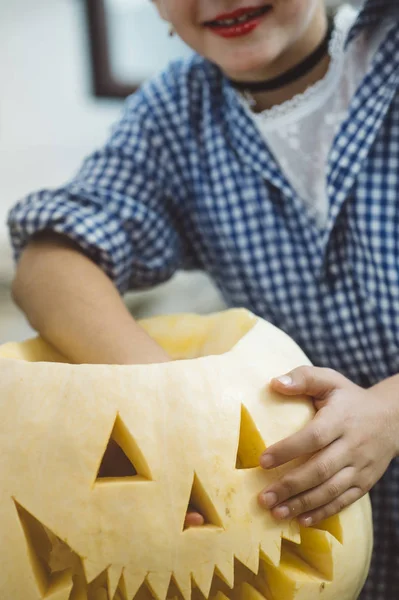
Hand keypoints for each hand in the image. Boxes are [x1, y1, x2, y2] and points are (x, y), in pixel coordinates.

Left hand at [258, 366, 398, 525]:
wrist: (392, 417)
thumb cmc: (349, 398)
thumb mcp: (330, 380)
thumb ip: (303, 378)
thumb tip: (274, 383)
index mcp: (340, 419)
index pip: (313, 437)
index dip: (288, 449)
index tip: (262, 460)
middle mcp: (352, 445)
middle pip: (320, 469)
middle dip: (290, 486)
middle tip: (263, 498)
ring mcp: (360, 466)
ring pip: (330, 490)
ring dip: (302, 504)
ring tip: (275, 512)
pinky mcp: (365, 482)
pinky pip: (344, 501)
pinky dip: (323, 512)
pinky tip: (301, 520)